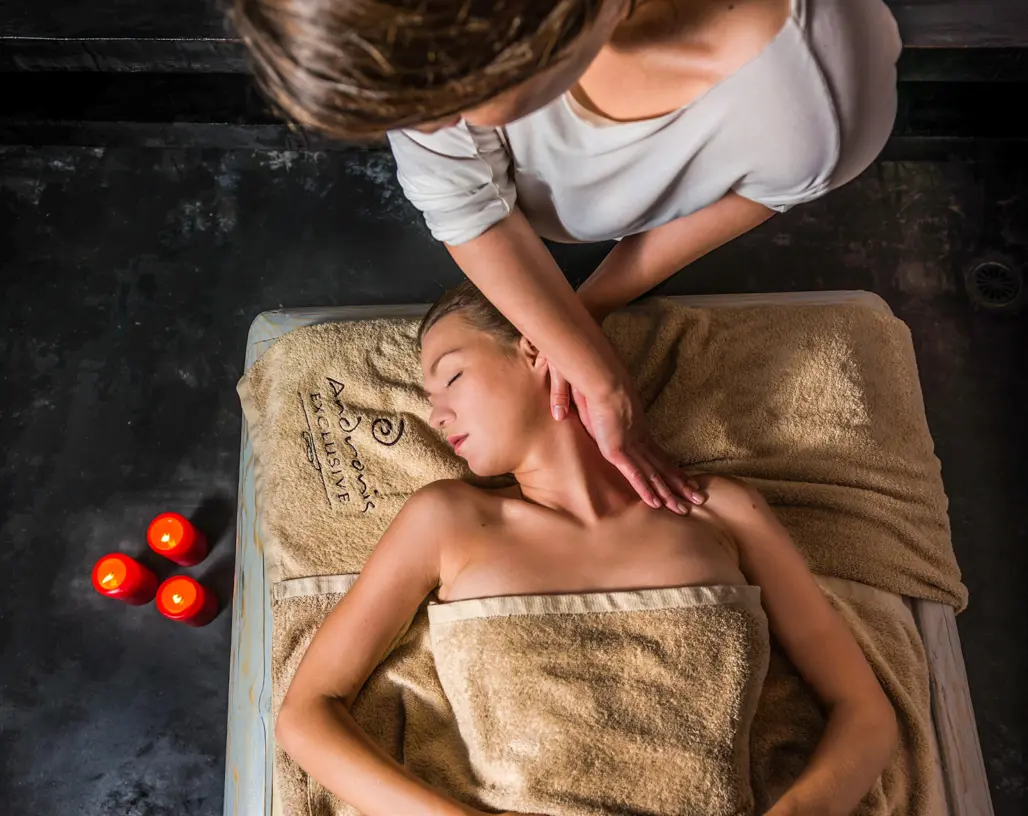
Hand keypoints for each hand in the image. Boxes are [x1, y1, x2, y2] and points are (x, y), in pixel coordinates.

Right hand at [543, 357, 703, 513]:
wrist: (597, 377)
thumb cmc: (590, 383)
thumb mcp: (582, 400)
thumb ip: (570, 406)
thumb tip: (558, 414)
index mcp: (633, 427)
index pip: (655, 453)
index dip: (669, 468)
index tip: (684, 478)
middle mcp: (636, 437)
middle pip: (661, 466)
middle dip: (679, 484)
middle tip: (698, 499)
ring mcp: (628, 444)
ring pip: (652, 475)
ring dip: (668, 493)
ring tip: (684, 509)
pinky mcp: (617, 450)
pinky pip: (634, 474)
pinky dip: (644, 489)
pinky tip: (655, 504)